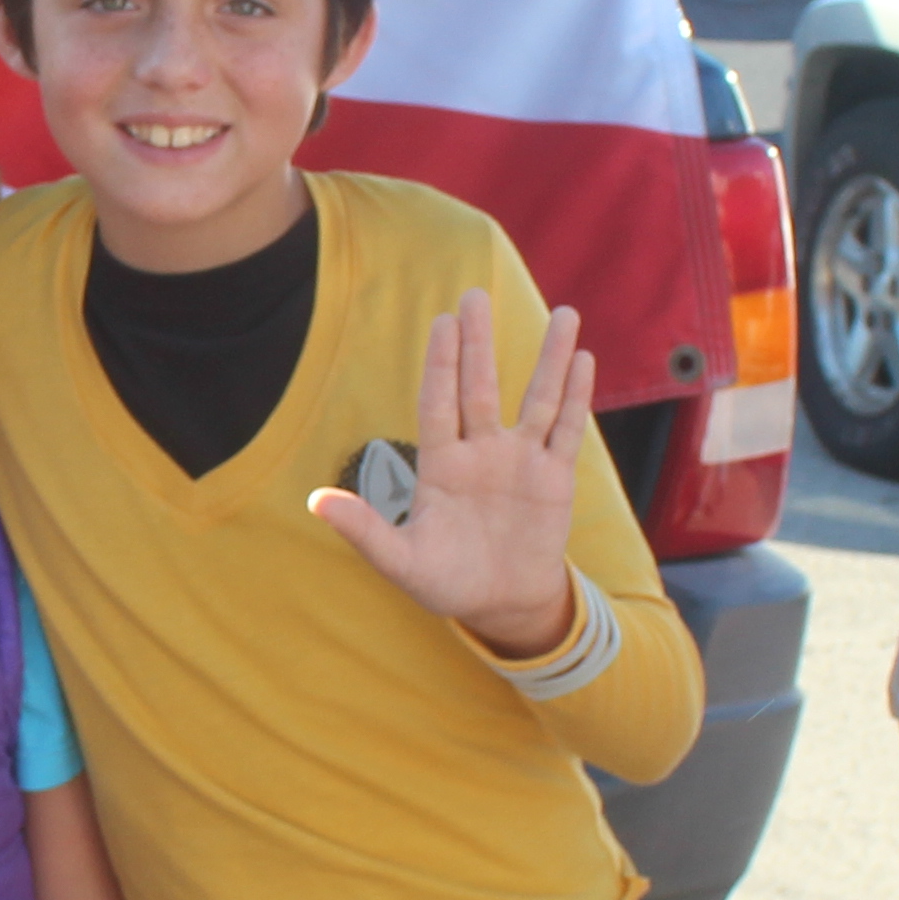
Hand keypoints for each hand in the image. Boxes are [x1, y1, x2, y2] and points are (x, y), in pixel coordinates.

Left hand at [305, 291, 596, 657]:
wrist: (500, 605)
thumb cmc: (446, 581)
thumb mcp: (401, 562)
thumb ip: (364, 530)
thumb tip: (315, 502)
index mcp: (441, 464)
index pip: (439, 402)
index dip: (441, 364)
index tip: (442, 322)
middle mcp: (481, 451)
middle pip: (481, 387)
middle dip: (478, 343)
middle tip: (474, 295)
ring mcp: (521, 460)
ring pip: (537, 399)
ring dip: (549, 357)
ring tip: (564, 314)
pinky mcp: (555, 477)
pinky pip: (567, 430)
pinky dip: (576, 396)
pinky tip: (583, 360)